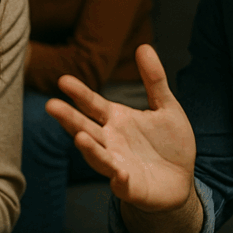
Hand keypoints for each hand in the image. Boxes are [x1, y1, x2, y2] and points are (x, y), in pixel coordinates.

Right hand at [46, 44, 195, 213]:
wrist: (180, 180)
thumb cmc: (168, 143)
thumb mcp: (167, 107)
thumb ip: (154, 80)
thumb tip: (143, 46)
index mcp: (116, 119)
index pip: (92, 104)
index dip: (79, 93)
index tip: (64, 80)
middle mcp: (110, 141)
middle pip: (85, 128)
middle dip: (68, 118)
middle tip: (51, 105)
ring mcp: (116, 164)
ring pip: (98, 156)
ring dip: (89, 148)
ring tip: (79, 137)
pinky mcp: (129, 187)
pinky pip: (121, 183)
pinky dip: (119, 179)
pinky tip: (119, 174)